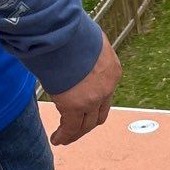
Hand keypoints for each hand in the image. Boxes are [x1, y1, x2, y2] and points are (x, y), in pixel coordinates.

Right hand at [50, 32, 120, 146]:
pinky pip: (70, 127)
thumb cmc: (72, 31)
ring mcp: (92, 99)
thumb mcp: (88, 40)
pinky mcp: (74, 105)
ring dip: (74, 134)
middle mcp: (106, 88)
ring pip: (85, 125)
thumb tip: (73, 53)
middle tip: (75, 130)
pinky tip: (57, 139)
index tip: (85, 110)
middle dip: (86, 125)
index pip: (106, 96)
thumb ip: (85, 52)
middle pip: (98, 115)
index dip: (95, 105)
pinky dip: (64, 135)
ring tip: (63, 139)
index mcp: (112, 71)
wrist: (64, 32)